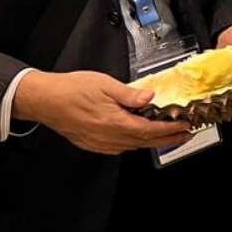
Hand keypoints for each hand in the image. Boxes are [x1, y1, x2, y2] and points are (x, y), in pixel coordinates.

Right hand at [11, 69, 192, 154]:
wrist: (44, 100)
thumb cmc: (70, 90)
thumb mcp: (104, 84)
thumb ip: (130, 94)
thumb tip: (150, 97)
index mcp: (113, 121)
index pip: (149, 130)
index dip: (170, 130)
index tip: (185, 126)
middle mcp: (108, 136)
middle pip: (145, 141)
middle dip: (168, 139)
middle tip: (186, 135)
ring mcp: (99, 142)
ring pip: (133, 146)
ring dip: (153, 142)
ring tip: (169, 135)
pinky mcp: (92, 143)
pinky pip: (119, 147)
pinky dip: (135, 143)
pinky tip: (141, 137)